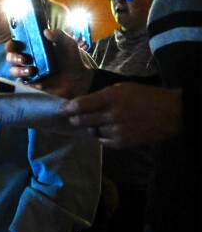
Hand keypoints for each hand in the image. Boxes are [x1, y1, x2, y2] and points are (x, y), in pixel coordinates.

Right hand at [6, 28, 93, 97]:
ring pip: (13, 71)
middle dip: (13, 57)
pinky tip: (39, 82)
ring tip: (31, 70)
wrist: (80, 78)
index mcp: (32, 47)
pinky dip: (30, 82)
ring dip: (19, 70)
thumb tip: (46, 31)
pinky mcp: (34, 83)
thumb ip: (59, 34)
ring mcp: (29, 71)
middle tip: (23, 59)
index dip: (10, 45)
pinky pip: (25, 83)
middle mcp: (28, 59)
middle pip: (10, 57)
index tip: (13, 45)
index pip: (14, 45)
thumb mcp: (68, 43)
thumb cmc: (72, 58)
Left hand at [60, 82, 182, 147]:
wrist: (170, 113)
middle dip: (75, 119)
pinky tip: (107, 130)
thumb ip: (101, 96)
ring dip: (90, 127)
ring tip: (96, 123)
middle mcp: (112, 114)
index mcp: (111, 97)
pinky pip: (103, 140)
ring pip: (92, 131)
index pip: (81, 104)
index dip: (68, 108)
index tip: (61, 110)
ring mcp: (117, 130)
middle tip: (73, 118)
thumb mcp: (122, 88)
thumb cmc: (144, 96)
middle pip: (82, 120)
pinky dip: (101, 136)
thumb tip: (81, 104)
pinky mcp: (123, 143)